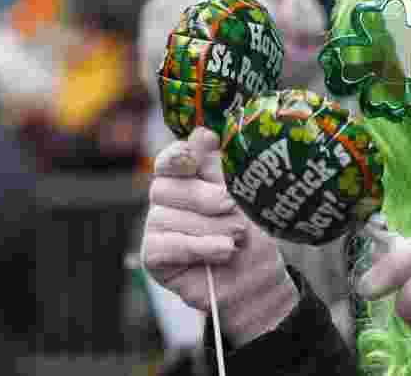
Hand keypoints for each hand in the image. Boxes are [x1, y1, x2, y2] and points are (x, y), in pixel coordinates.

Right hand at [141, 127, 300, 345]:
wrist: (257, 277)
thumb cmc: (251, 231)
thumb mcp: (242, 194)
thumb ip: (219, 167)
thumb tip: (200, 133)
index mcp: (188, 175)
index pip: (170, 158)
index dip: (178, 156)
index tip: (193, 158)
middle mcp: (167, 197)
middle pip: (167, 186)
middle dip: (207, 198)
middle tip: (234, 210)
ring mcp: (156, 226)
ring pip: (167, 217)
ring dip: (211, 228)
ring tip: (236, 238)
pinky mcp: (153, 255)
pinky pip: (166, 244)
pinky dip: (199, 247)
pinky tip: (222, 251)